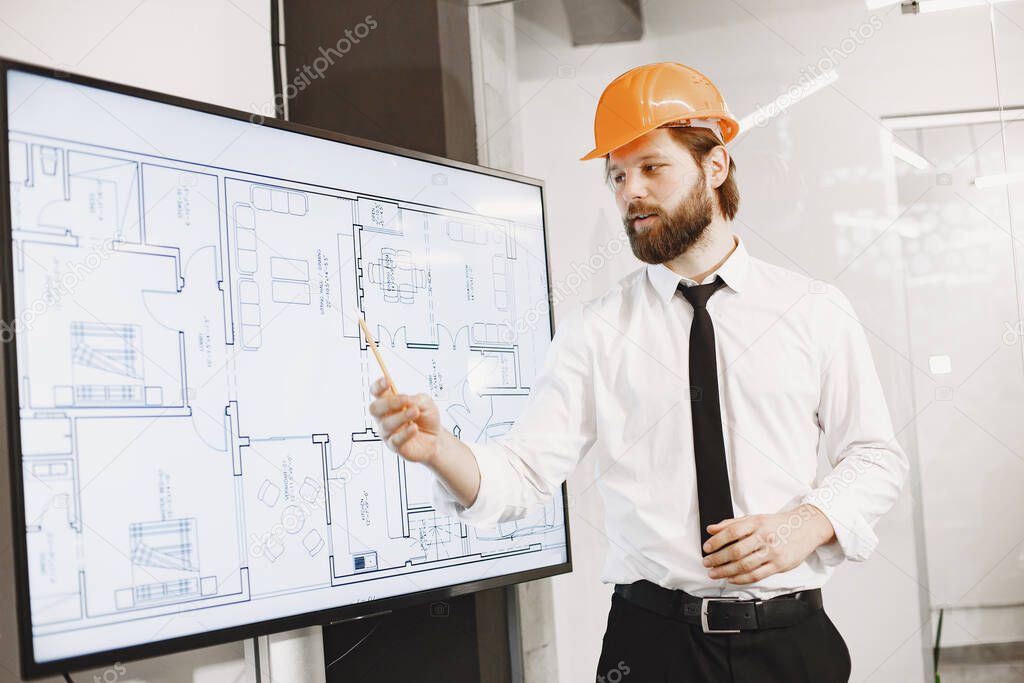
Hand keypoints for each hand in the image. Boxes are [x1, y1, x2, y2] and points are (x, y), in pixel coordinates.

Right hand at [367, 377, 441, 464]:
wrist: (436, 438)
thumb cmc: (427, 418)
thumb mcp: (425, 402)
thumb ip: (414, 399)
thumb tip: (405, 399)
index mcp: (390, 403)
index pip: (377, 392)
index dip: (378, 386)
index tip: (387, 380)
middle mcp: (385, 417)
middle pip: (375, 408)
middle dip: (389, 402)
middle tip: (405, 400)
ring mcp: (388, 432)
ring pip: (386, 424)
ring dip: (401, 417)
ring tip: (415, 412)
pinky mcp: (394, 446)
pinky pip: (395, 440)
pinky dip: (405, 433)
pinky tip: (414, 428)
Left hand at [701, 504, 835, 584]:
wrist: (806, 527)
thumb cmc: (778, 524)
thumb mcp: (755, 518)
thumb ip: (732, 524)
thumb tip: (711, 529)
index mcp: (757, 522)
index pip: (731, 532)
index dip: (716, 541)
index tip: (706, 548)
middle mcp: (765, 537)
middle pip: (736, 551)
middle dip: (717, 559)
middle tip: (707, 563)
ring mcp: (773, 552)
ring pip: (745, 565)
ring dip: (726, 571)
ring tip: (715, 573)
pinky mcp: (780, 565)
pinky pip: (757, 575)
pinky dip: (741, 579)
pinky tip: (731, 579)